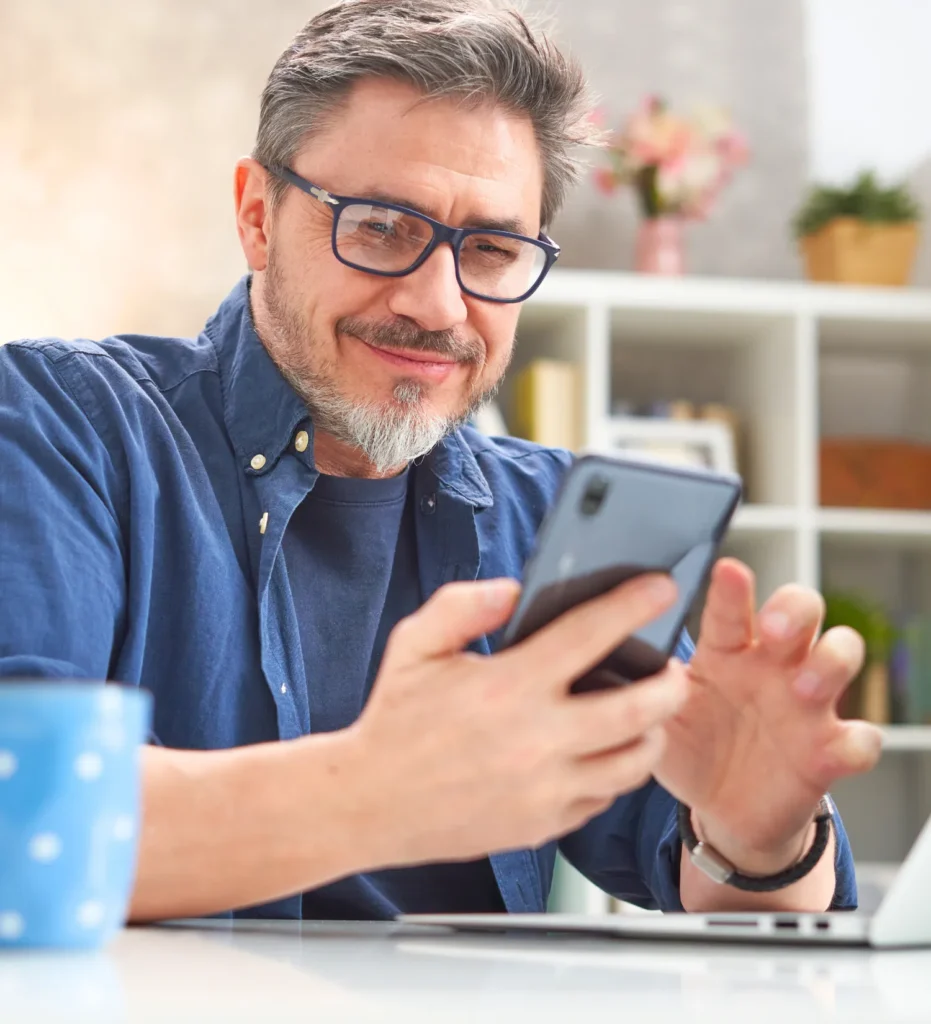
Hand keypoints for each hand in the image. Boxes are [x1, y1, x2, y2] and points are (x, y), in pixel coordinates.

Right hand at [349, 574, 687, 866]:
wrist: (370, 803)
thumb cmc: (394, 721)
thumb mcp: (415, 646)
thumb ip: (462, 606)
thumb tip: (513, 591)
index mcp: (507, 687)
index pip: (588, 636)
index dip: (632, 606)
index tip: (659, 589)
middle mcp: (535, 740)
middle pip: (638, 710)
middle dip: (671, 683)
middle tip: (674, 668)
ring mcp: (544, 789)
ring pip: (633, 762)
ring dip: (652, 732)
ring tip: (648, 713)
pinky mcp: (543, 824)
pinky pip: (603, 797)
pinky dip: (615, 771)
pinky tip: (603, 751)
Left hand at [655, 557, 881, 874]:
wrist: (721, 809)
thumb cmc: (690, 749)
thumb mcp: (660, 721)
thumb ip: (647, 690)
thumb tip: (622, 658)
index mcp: (726, 653)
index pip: (731, 611)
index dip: (733, 590)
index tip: (728, 571)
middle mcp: (771, 666)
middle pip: (801, 611)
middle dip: (794, 609)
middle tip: (774, 628)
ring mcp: (806, 705)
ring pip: (839, 655)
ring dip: (830, 662)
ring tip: (803, 686)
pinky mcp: (829, 750)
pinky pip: (862, 738)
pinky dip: (859, 741)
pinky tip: (838, 748)